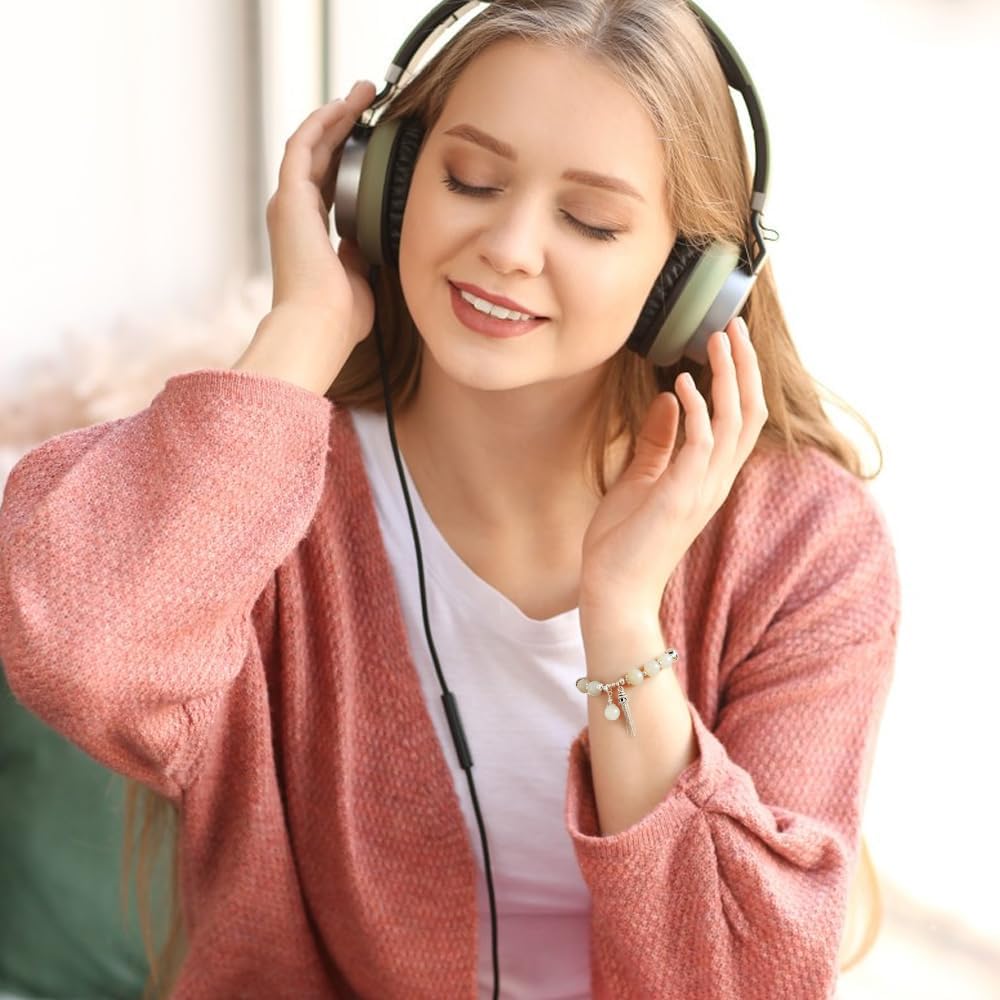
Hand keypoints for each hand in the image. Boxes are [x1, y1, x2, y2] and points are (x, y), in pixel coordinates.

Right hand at [264, 80, 377, 350]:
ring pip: (311, 145)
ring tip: (363, 93)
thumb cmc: (339, 318)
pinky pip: (304, 146)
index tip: (371, 140)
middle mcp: (294, 215)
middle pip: (318, 158)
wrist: (319, 326)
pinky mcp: (291, 197)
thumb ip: (360, 255)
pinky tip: (345, 106)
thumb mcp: (358, 279)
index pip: (327, 185)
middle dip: (343, 127)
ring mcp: (289, 204)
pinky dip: (323, 123)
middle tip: (368, 102)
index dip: (347, 158)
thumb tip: (370, 239)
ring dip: (336, 116)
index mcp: (308, 235)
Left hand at [579, 317, 767, 629]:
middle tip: (733, 325)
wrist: (614, 591)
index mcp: (709, 475)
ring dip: (728, 378)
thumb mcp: (642, 479)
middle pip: (748, 413)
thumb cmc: (625, 540)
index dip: (741, 377)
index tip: (729, 339)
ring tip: (717, 339)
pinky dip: (699, 411)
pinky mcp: (681, 498)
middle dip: (744, 366)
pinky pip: (701, 446)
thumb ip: (660, 441)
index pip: (741, 418)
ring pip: (734, 423)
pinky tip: (686, 383)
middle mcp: (715, 480)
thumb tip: (670, 400)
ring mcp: (702, 490)